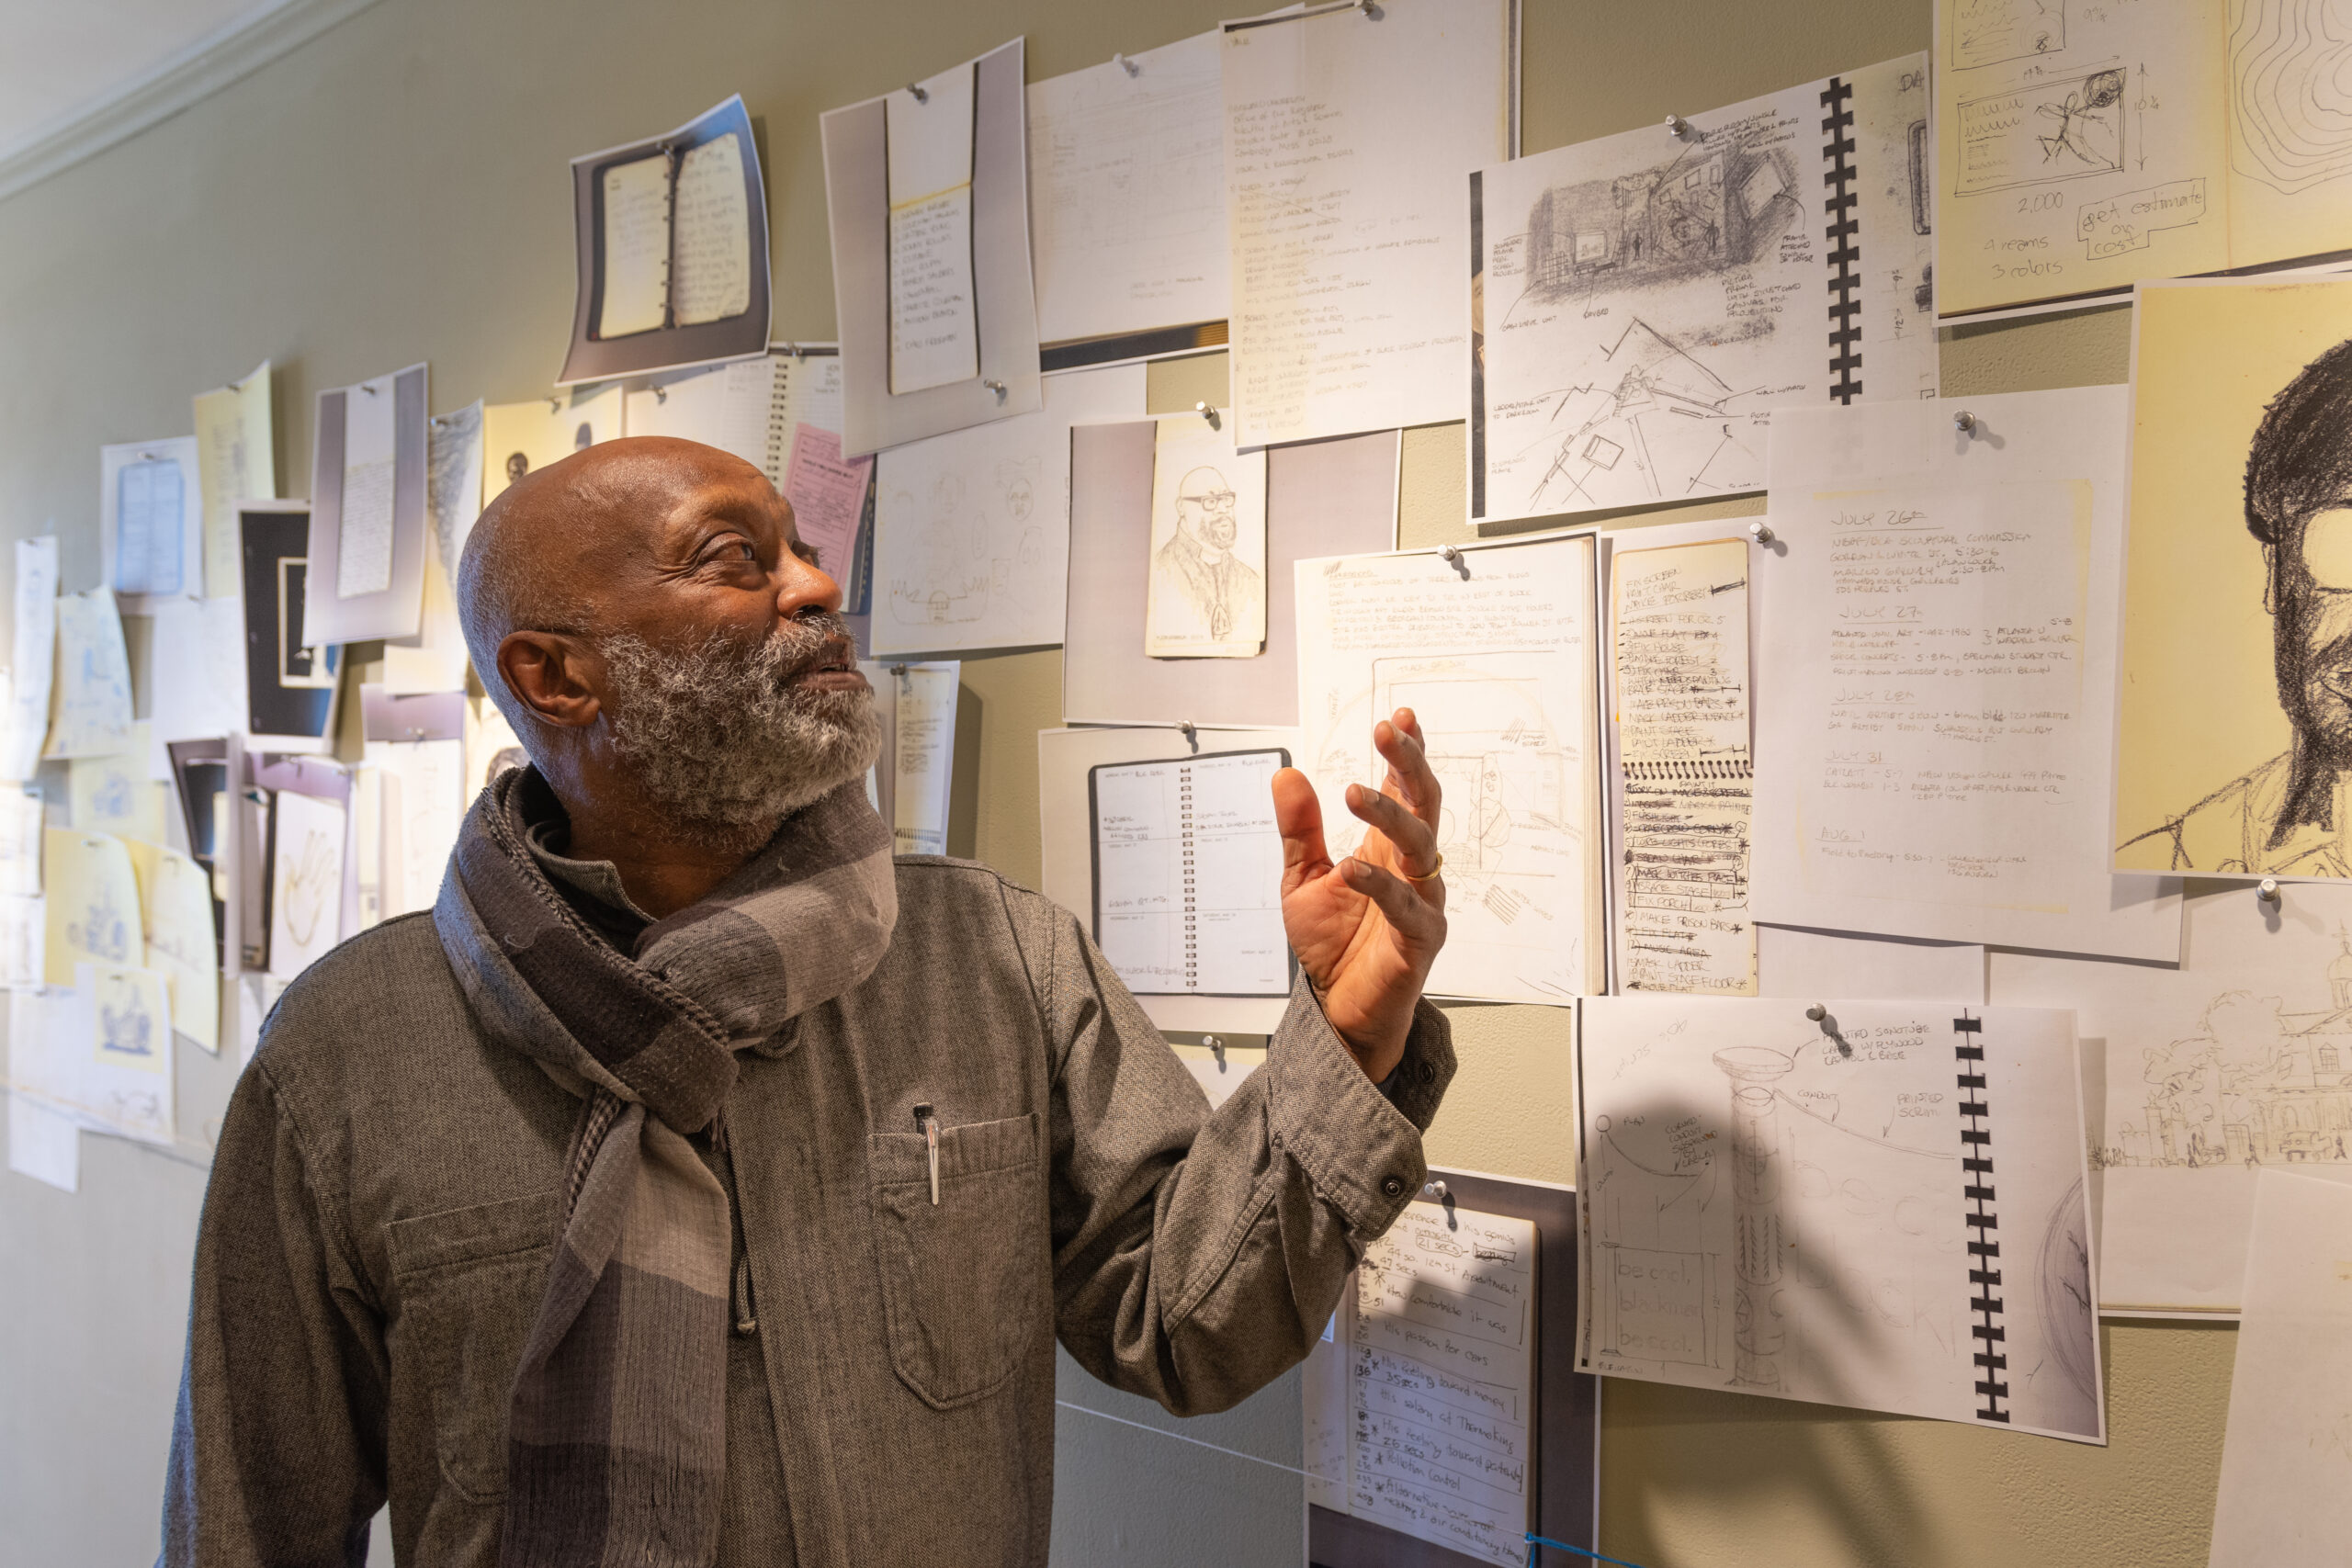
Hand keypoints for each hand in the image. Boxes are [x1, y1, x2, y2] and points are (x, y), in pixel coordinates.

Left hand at [1272, 708, 1446, 1081]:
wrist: (1339, 1008)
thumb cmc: (1332, 943)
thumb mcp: (1301, 878)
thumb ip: (1298, 830)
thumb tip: (1286, 775)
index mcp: (1387, 846)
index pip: (1405, 788)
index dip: (1406, 752)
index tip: (1399, 716)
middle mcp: (1412, 867)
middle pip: (1425, 803)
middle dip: (1408, 763)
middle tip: (1388, 731)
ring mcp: (1422, 901)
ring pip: (1421, 845)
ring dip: (1390, 814)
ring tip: (1353, 792)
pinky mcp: (1419, 939)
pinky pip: (1405, 906)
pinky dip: (1379, 885)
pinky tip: (1352, 867)